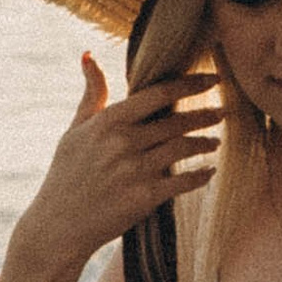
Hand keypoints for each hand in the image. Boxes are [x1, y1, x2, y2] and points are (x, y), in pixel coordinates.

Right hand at [8, 54, 220, 281]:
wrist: (58, 225)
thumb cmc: (66, 174)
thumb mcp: (75, 130)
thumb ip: (91, 94)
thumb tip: (89, 56)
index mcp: (108, 121)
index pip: (158, 94)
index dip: (190, 84)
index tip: (212, 79)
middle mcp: (123, 143)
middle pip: (176, 121)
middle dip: (205, 115)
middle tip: (222, 112)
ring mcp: (135, 171)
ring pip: (183, 149)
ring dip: (205, 143)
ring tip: (216, 141)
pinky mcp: (144, 198)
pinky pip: (183, 181)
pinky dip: (200, 175)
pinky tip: (209, 171)